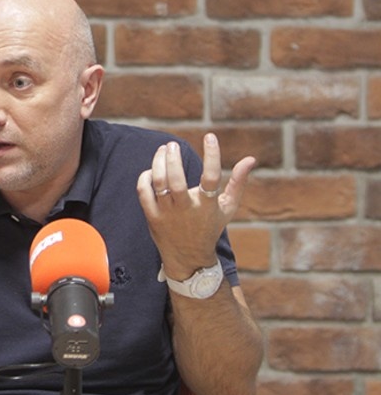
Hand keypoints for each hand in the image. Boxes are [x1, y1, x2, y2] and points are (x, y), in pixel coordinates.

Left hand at [137, 133, 254, 279]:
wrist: (188, 258)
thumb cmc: (209, 227)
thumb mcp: (227, 208)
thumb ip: (238, 182)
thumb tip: (250, 158)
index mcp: (208, 205)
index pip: (212, 177)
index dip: (212, 155)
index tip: (210, 136)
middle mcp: (186, 209)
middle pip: (176, 180)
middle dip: (173, 158)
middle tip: (172, 145)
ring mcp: (167, 214)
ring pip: (159, 183)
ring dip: (158, 162)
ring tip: (162, 150)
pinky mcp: (152, 217)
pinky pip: (144, 192)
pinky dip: (146, 177)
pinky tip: (152, 170)